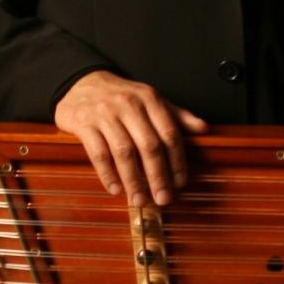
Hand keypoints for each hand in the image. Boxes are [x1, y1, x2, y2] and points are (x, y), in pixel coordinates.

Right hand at [53, 70, 208, 207]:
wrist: (80, 83)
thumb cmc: (121, 96)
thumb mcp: (150, 99)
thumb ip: (176, 115)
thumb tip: (203, 128)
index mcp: (150, 99)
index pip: (169, 133)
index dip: (177, 161)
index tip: (180, 182)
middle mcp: (129, 105)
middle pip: (149, 146)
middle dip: (158, 176)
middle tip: (163, 198)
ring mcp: (105, 114)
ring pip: (124, 152)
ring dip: (133, 180)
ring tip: (139, 199)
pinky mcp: (84, 124)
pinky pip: (98, 153)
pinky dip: (108, 174)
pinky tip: (115, 189)